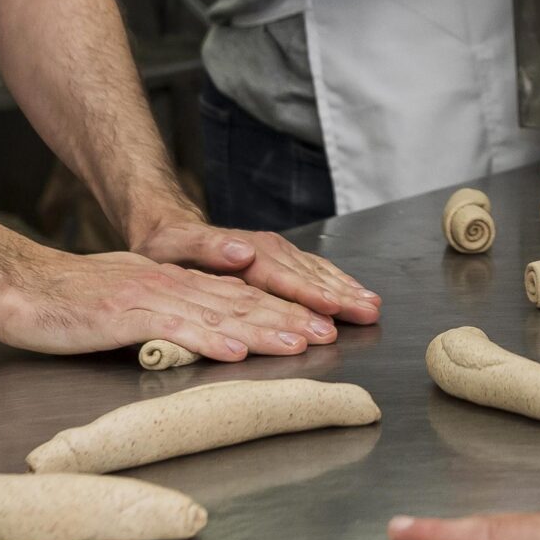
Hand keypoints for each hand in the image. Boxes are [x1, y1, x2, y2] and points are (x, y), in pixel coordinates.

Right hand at [0, 245, 341, 361]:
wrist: (11, 283)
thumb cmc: (59, 302)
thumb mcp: (120, 300)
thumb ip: (157, 310)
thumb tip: (191, 329)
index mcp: (168, 281)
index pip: (233, 295)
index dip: (277, 308)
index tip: (314, 323)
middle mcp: (166, 283)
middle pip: (237, 301)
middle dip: (286, 317)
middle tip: (329, 333)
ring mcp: (146, 296)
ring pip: (217, 313)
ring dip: (262, 329)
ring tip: (300, 342)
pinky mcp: (123, 314)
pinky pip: (175, 327)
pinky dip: (210, 340)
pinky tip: (237, 350)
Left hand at [141, 219, 381, 325]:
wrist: (168, 227)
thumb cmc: (167, 244)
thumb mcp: (176, 243)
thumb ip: (209, 246)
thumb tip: (244, 250)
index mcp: (244, 251)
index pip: (282, 277)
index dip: (308, 294)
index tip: (332, 307)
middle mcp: (266, 250)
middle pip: (308, 275)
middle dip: (340, 295)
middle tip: (368, 312)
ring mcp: (276, 253)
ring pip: (317, 272)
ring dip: (346, 289)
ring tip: (372, 306)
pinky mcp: (280, 259)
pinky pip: (315, 270)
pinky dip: (338, 282)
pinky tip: (354, 293)